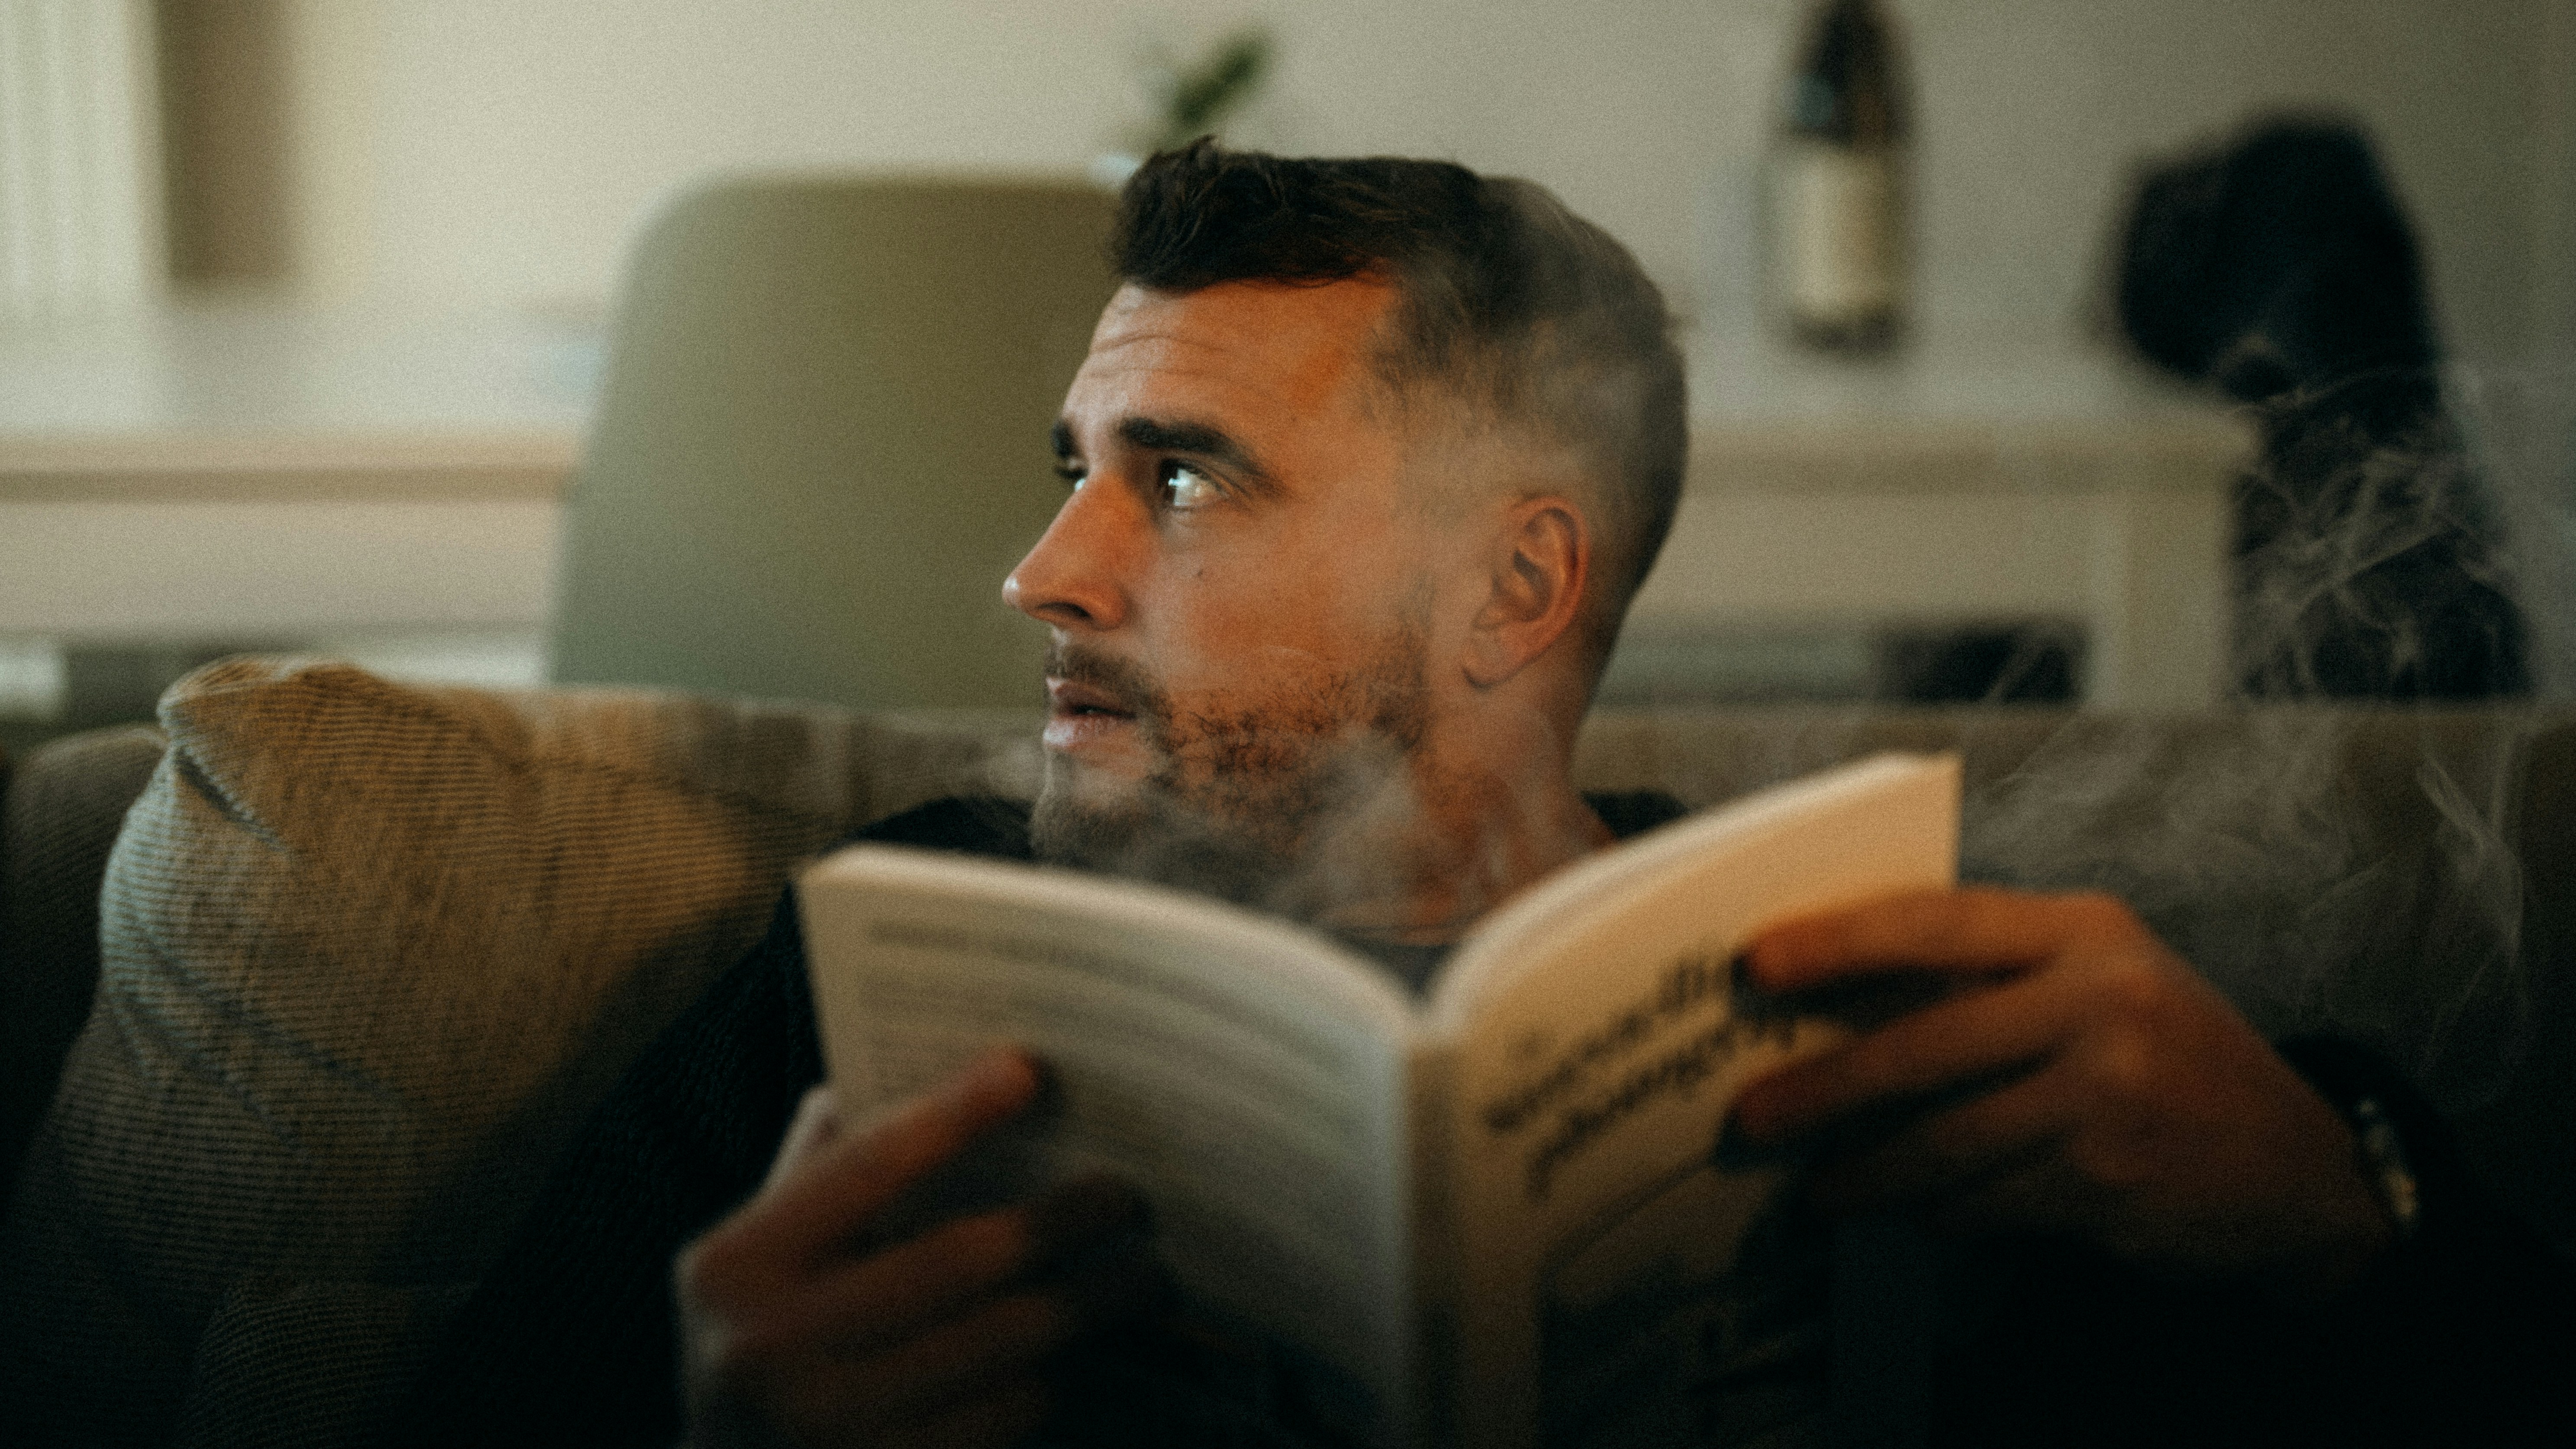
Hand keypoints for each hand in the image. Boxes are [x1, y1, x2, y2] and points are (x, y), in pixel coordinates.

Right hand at [676, 1047, 1157, 1447]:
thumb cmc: (765, 1337)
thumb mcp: (763, 1253)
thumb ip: (825, 1168)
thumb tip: (922, 1067)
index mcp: (735, 1267)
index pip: (866, 1168)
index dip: (951, 1116)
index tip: (1027, 1072)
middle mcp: (766, 1351)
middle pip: (954, 1262)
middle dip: (1058, 1222)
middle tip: (1129, 1195)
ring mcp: (825, 1430)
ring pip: (995, 1348)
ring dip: (1086, 1306)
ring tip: (1146, 1277)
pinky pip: (1001, 1420)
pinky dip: (1059, 1379)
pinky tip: (1095, 1351)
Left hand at [1731, 889, 2391, 1298]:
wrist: (2299, 1169)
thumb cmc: (2166, 1056)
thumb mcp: (2098, 979)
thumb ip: (1989, 977)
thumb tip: (1836, 1005)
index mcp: (2084, 932)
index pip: (1937, 922)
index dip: (1839, 941)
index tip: (1755, 964)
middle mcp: (2101, 1002)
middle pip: (1926, 1044)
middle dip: (1824, 1088)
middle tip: (1750, 1118)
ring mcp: (2109, 1094)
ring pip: (1947, 1140)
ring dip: (1867, 1174)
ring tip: (1815, 1191)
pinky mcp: (2108, 1179)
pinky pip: (1985, 1199)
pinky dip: (1934, 1211)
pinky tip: (1905, 1213)